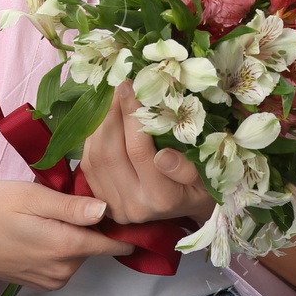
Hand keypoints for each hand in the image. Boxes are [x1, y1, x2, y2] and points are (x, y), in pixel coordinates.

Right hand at [0, 181, 133, 289]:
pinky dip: (61, 244)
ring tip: (52, 209)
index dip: (126, 226)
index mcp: (64, 247)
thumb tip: (107, 210)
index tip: (135, 209)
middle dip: (93, 222)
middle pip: (95, 244)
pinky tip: (42, 226)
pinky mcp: (39, 281)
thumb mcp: (32, 196)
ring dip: (75, 232)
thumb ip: (71, 207)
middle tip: (75, 194)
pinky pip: (64, 261)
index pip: (112, 243)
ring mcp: (50, 279)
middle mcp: (62, 270)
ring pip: (80, 252)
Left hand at [79, 81, 215, 225]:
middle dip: (110, 114)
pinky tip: (103, 119)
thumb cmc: (201, 185)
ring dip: (99, 124)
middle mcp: (134, 206)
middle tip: (117, 86)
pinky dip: (92, 138)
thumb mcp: (206, 176)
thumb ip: (187, 169)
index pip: (139, 152)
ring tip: (110, 98)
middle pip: (110, 153)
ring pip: (95, 158)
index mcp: (162, 199)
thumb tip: (162, 156)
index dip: (131, 115)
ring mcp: (114, 205)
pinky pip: (89, 165)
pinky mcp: (101, 201)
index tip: (131, 86)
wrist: (188, 209)